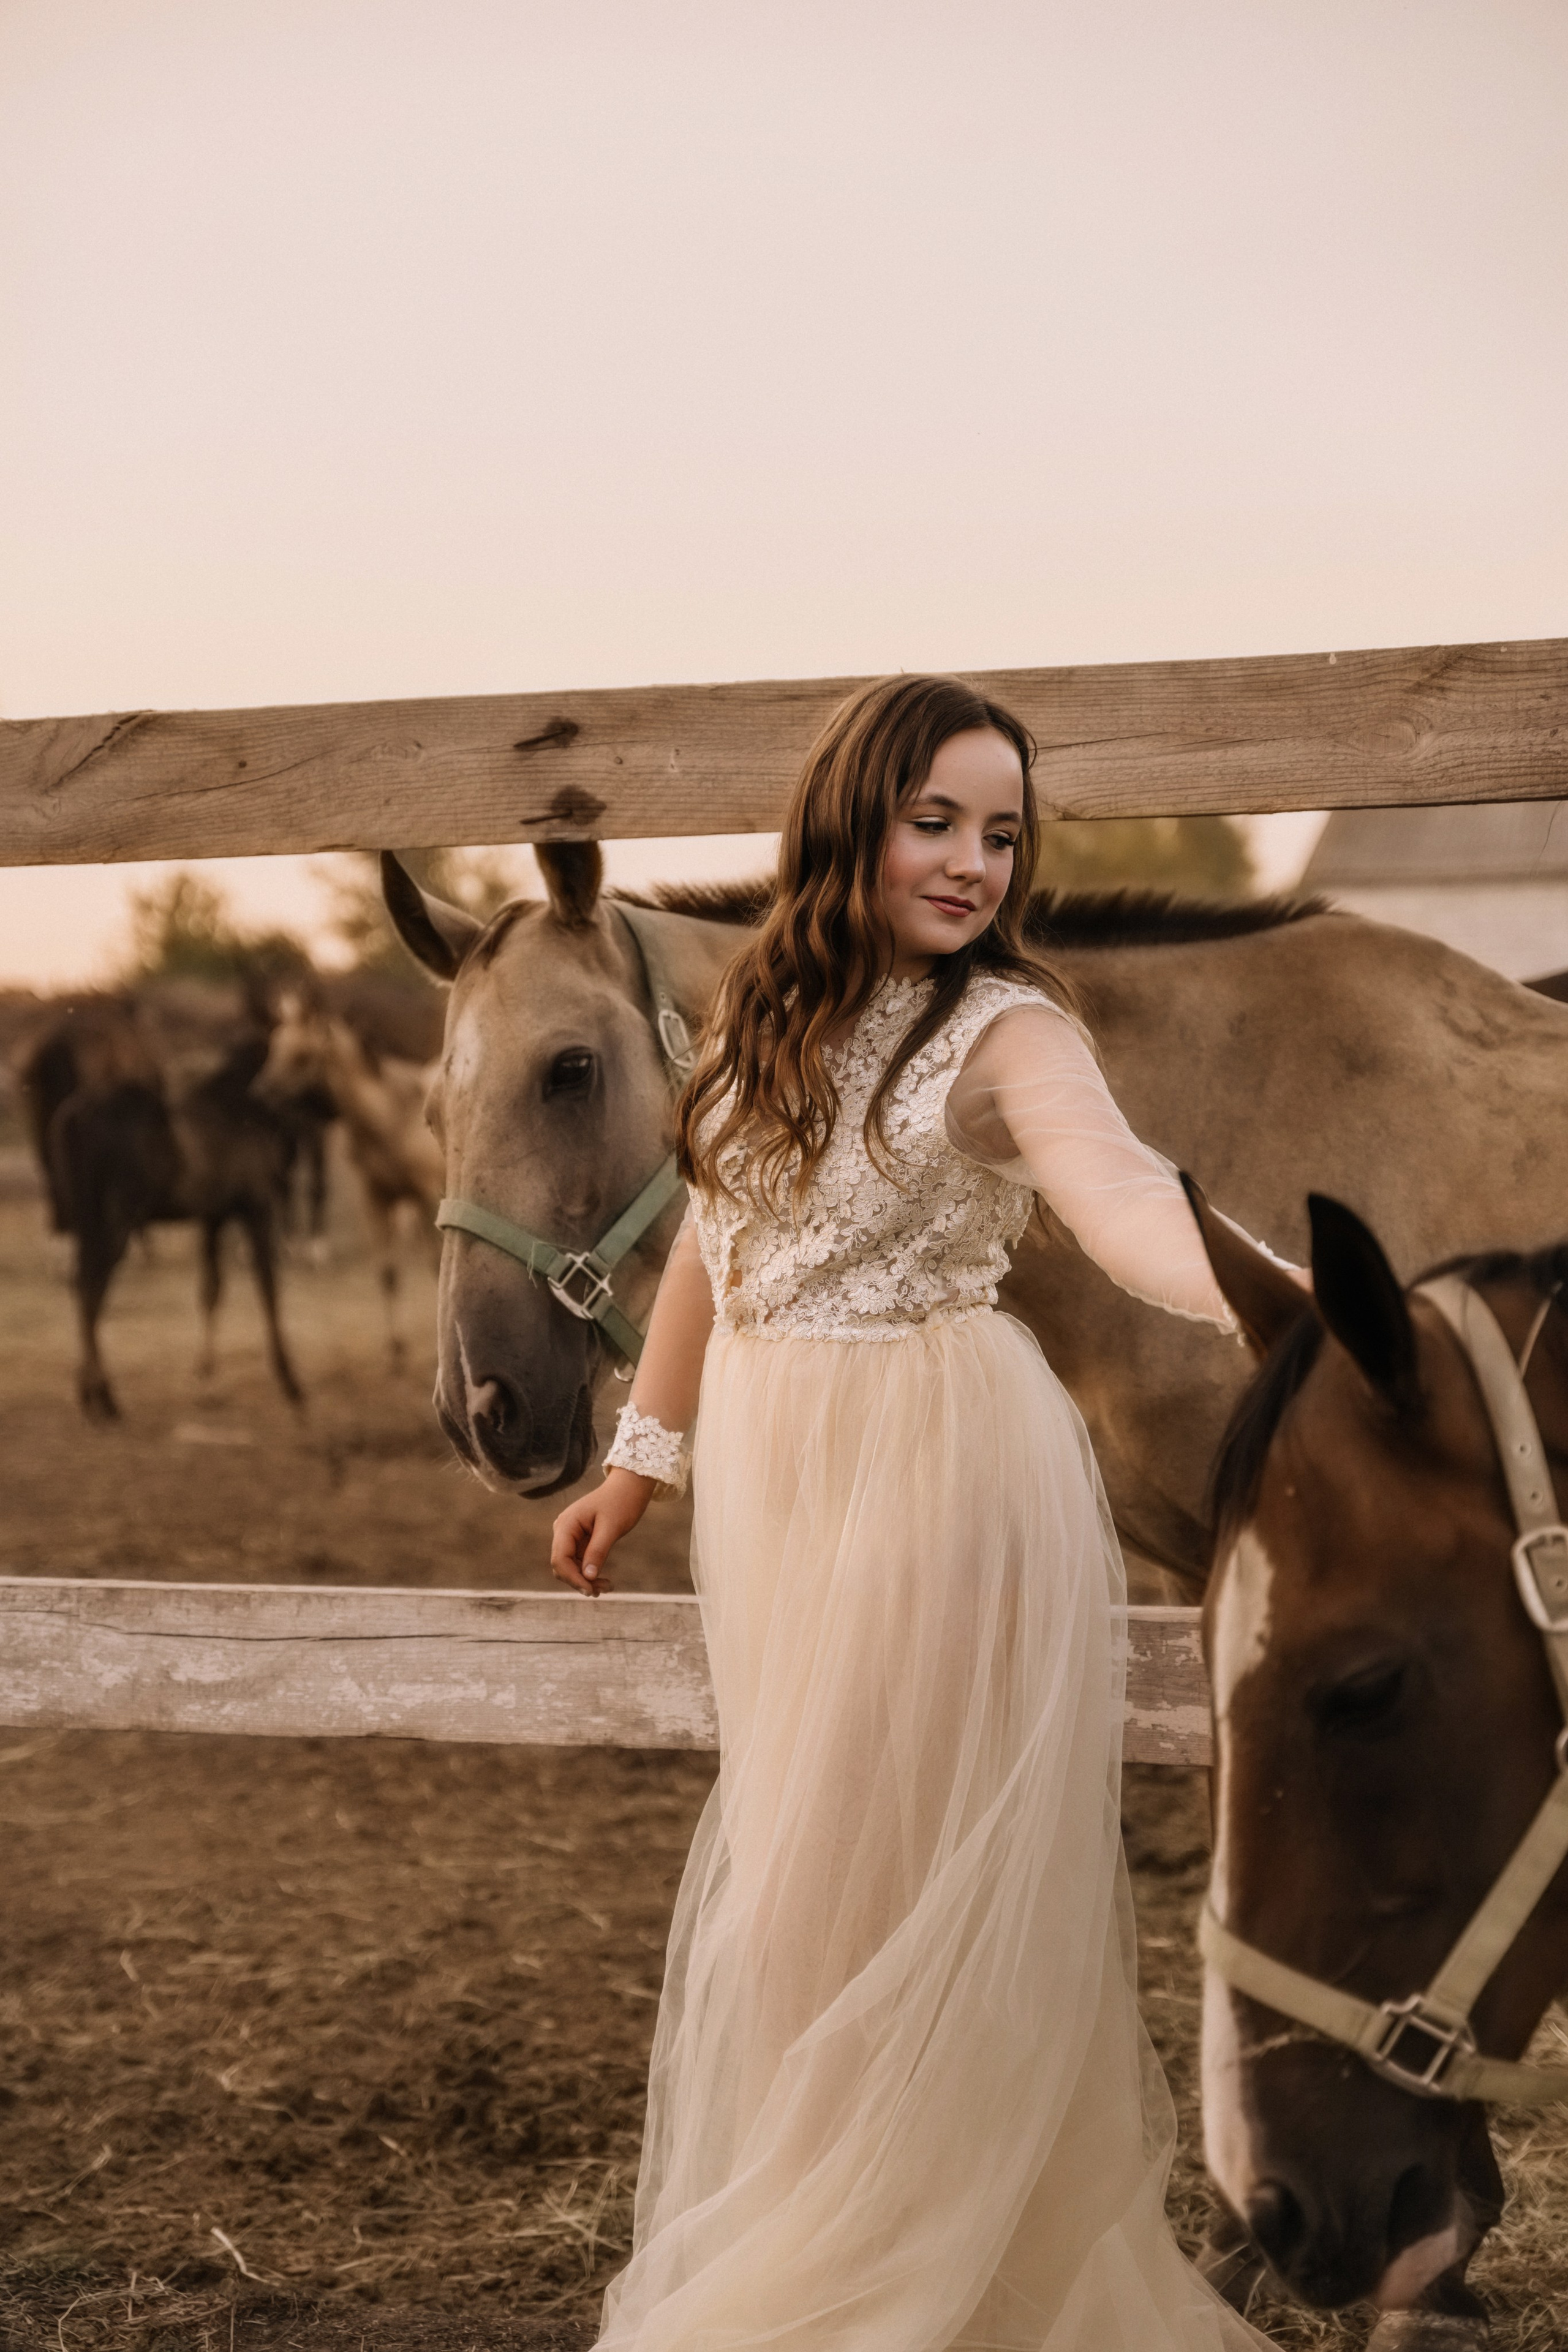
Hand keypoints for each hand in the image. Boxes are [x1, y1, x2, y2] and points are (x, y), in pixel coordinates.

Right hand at [550, 1468, 655, 1595]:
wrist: (629, 1487)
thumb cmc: (622, 1502)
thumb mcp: (612, 1528)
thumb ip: (598, 1551)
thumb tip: (588, 1577)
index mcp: (566, 1524)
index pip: (560, 1560)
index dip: (573, 1579)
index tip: (591, 1590)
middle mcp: (563, 1530)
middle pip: (562, 1566)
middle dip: (580, 1581)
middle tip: (604, 1590)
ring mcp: (570, 1536)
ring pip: (570, 1567)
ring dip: (586, 1580)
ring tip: (608, 1587)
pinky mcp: (580, 1540)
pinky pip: (579, 1562)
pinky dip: (589, 1573)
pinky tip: (604, 1581)